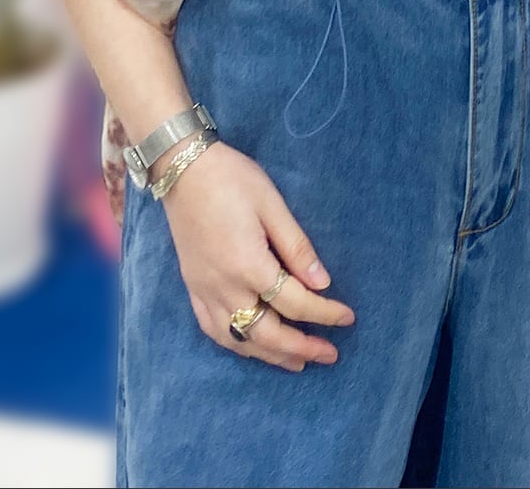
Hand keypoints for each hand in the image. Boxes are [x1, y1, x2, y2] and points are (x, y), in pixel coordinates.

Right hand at [158, 140, 355, 371]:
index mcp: (248, 264)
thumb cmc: (231, 179)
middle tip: (330, 354)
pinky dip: (237, 343)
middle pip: (266, 332)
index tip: (347, 319)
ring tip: (297, 362)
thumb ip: (296, 247)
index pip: (294, 302)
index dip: (324, 314)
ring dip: (269, 354)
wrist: (181, 168)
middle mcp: (223, 286)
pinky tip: (251, 345)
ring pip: (238, 339)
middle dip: (301, 347)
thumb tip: (322, 283)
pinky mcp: (191, 287)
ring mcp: (203, 290)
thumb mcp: (272, 204)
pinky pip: (213, 329)